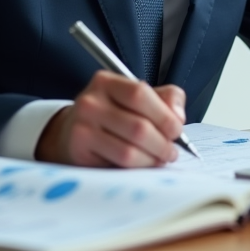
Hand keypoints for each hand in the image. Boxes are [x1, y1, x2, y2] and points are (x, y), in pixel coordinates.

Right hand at [36, 71, 186, 166]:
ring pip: (129, 151)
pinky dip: (137, 168)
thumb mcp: (137, 97)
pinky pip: (117, 165)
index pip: (139, 94)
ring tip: (159, 160)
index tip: (177, 130)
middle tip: (171, 152)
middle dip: (163, 144)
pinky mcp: (79, 152)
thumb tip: (178, 117)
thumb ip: (166, 99)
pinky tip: (142, 165)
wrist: (71, 132)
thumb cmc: (113, 114)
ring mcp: (82, 128)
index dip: (164, 115)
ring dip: (152, 159)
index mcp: (106, 82)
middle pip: (138, 127)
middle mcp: (90, 102)